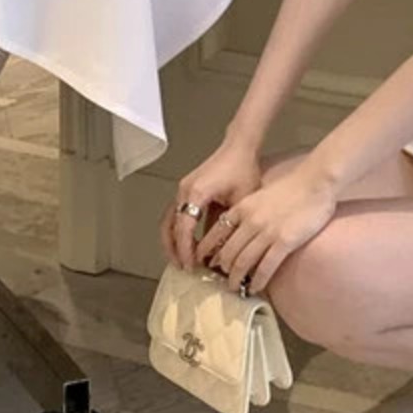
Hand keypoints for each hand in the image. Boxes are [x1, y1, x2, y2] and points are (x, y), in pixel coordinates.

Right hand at [160, 139, 263, 271]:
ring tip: (182, 258)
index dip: (186, 250)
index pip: (184, 229)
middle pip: (169, 226)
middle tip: (182, 266)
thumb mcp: (240, 202)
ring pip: (170, 220)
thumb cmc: (243, 168)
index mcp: (196, 193)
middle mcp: (185, 191)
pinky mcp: (188, 188)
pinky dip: (180, 229)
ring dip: (174, 240)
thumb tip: (222, 252)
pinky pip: (178, 213)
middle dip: (174, 249)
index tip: (190, 266)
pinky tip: (191, 242)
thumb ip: (229, 226)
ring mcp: (184, 189)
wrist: (240, 146)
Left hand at [193, 166, 337, 296]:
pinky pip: (265, 267)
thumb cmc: (292, 187)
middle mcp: (250, 221)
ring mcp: (267, 232)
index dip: (207, 250)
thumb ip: (247, 211)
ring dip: (236, 279)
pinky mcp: (284, 242)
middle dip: (221, 269)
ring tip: (235, 288)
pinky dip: (257, 281)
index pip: (216, 233)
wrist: (316, 181)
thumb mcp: (260, 195)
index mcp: (243, 207)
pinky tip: (254, 288)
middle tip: (220, 279)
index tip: (203, 261)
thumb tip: (238, 230)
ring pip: (243, 263)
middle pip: (228, 252)